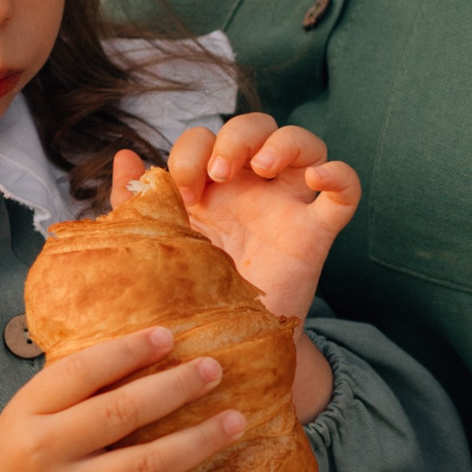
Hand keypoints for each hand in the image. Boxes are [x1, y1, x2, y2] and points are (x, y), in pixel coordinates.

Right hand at [0, 327, 247, 471]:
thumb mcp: (16, 424)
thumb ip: (65, 396)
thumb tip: (134, 352)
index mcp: (25, 416)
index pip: (80, 372)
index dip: (127, 350)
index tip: (168, 334)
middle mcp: (47, 454)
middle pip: (120, 413)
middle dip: (173, 388)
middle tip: (213, 368)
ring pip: (146, 465)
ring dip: (198, 441)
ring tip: (236, 419)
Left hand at [112, 116, 359, 323]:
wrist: (220, 346)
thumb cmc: (189, 292)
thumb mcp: (155, 244)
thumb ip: (137, 203)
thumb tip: (125, 158)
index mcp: (211, 186)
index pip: (208, 137)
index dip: (193, 149)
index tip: (182, 187)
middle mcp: (251, 187)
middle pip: (259, 126)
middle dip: (237, 136)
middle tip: (219, 172)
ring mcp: (287, 206)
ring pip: (307, 145)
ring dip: (284, 142)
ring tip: (262, 166)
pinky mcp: (316, 232)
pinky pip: (346, 194)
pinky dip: (341, 175)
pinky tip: (319, 177)